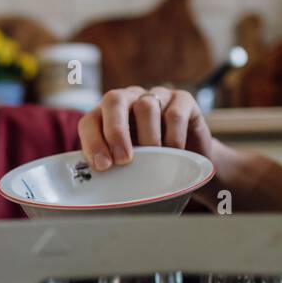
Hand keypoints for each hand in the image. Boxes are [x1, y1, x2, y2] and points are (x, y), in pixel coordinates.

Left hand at [78, 85, 216, 171]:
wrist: (191, 161)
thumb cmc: (151, 164)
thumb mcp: (127, 166)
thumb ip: (113, 167)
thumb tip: (96, 186)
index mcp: (107, 115)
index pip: (90, 120)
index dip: (93, 141)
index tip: (102, 166)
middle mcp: (129, 99)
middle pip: (114, 100)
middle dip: (116, 131)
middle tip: (124, 159)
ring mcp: (156, 96)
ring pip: (146, 106)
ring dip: (148, 137)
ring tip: (154, 161)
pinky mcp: (183, 100)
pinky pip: (175, 114)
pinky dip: (173, 137)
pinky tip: (175, 153)